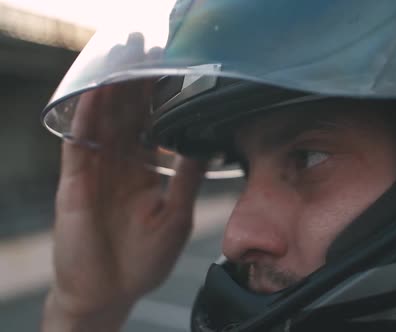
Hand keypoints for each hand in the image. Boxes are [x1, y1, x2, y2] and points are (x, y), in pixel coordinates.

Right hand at [43, 81, 202, 330]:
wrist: (109, 293)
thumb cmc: (142, 260)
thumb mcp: (177, 216)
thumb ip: (188, 179)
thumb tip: (206, 145)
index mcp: (144, 173)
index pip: (153, 127)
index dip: (161, 101)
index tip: (175, 74)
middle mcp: (120, 166)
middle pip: (128, 117)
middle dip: (137, 85)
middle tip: (149, 50)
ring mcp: (96, 172)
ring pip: (103, 122)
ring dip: (112, 91)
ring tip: (124, 60)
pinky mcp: (75, 183)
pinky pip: (78, 144)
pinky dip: (86, 118)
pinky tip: (96, 95)